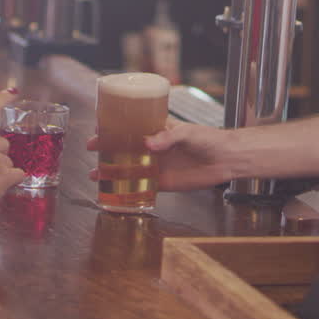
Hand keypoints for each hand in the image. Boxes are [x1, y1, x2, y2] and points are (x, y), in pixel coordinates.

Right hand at [87, 119, 235, 191]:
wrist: (226, 159)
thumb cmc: (210, 139)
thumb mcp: (188, 133)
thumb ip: (168, 137)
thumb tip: (149, 144)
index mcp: (158, 130)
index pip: (131, 126)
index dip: (114, 126)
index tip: (99, 127)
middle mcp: (154, 147)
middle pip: (125, 147)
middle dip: (106, 148)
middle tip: (92, 148)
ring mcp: (157, 165)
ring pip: (129, 168)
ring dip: (111, 171)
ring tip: (95, 174)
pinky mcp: (163, 182)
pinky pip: (141, 187)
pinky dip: (128, 190)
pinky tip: (115, 193)